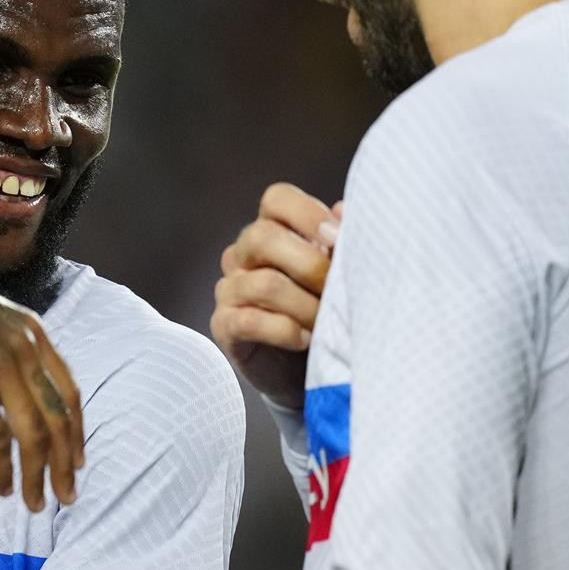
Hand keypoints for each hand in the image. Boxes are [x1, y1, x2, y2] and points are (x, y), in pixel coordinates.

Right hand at [0, 249, 84, 512]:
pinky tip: (4, 486)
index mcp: (33, 333)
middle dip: (64, 464)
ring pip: (33, 434)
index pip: (68, 391)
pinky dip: (3, 468)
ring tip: (35, 503)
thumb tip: (16, 397)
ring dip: (38, 475)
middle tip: (67, 497)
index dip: (76, 432)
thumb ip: (11, 351)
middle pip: (58, 418)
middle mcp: (24, 350)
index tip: (76, 461)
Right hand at [211, 182, 340, 411]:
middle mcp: (242, 255)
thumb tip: (345, 211)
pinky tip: (305, 340)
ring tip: (325, 322)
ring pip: (263, 283)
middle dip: (309, 264)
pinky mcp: (223, 325)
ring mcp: (229, 289)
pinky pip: (249, 321)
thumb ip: (339, 243)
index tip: (336, 238)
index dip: (307, 213)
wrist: (305, 370)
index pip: (277, 200)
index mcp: (271, 230)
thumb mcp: (337, 275)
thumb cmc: (324, 312)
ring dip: (305, 305)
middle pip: (262, 237)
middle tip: (334, 289)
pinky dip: (285, 330)